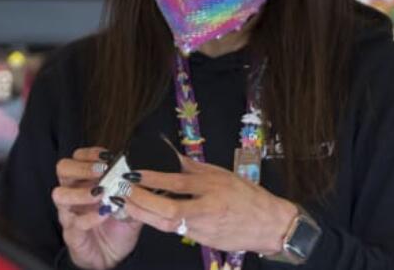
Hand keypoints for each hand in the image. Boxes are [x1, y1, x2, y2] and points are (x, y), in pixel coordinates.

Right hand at [51, 147, 142, 269]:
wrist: (111, 256)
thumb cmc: (116, 225)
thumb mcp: (129, 204)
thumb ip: (133, 191)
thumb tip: (140, 177)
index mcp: (84, 181)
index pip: (77, 157)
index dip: (90, 154)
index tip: (108, 156)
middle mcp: (73, 194)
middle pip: (63, 169)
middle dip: (82, 166)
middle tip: (102, 171)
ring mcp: (69, 214)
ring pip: (60, 195)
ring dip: (81, 191)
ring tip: (101, 193)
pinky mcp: (72, 234)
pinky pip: (75, 223)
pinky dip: (91, 217)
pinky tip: (104, 214)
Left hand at [120, 157, 298, 255]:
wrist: (268, 225)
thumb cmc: (246, 196)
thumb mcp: (221, 174)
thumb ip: (192, 166)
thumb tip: (167, 151)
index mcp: (213, 186)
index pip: (178, 182)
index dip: (153, 178)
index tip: (133, 173)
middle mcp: (208, 208)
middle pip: (169, 209)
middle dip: (142, 202)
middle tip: (124, 193)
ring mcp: (204, 228)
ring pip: (168, 225)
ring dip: (145, 215)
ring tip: (128, 204)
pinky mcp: (203, 241)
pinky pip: (176, 231)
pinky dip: (159, 222)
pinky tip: (147, 215)